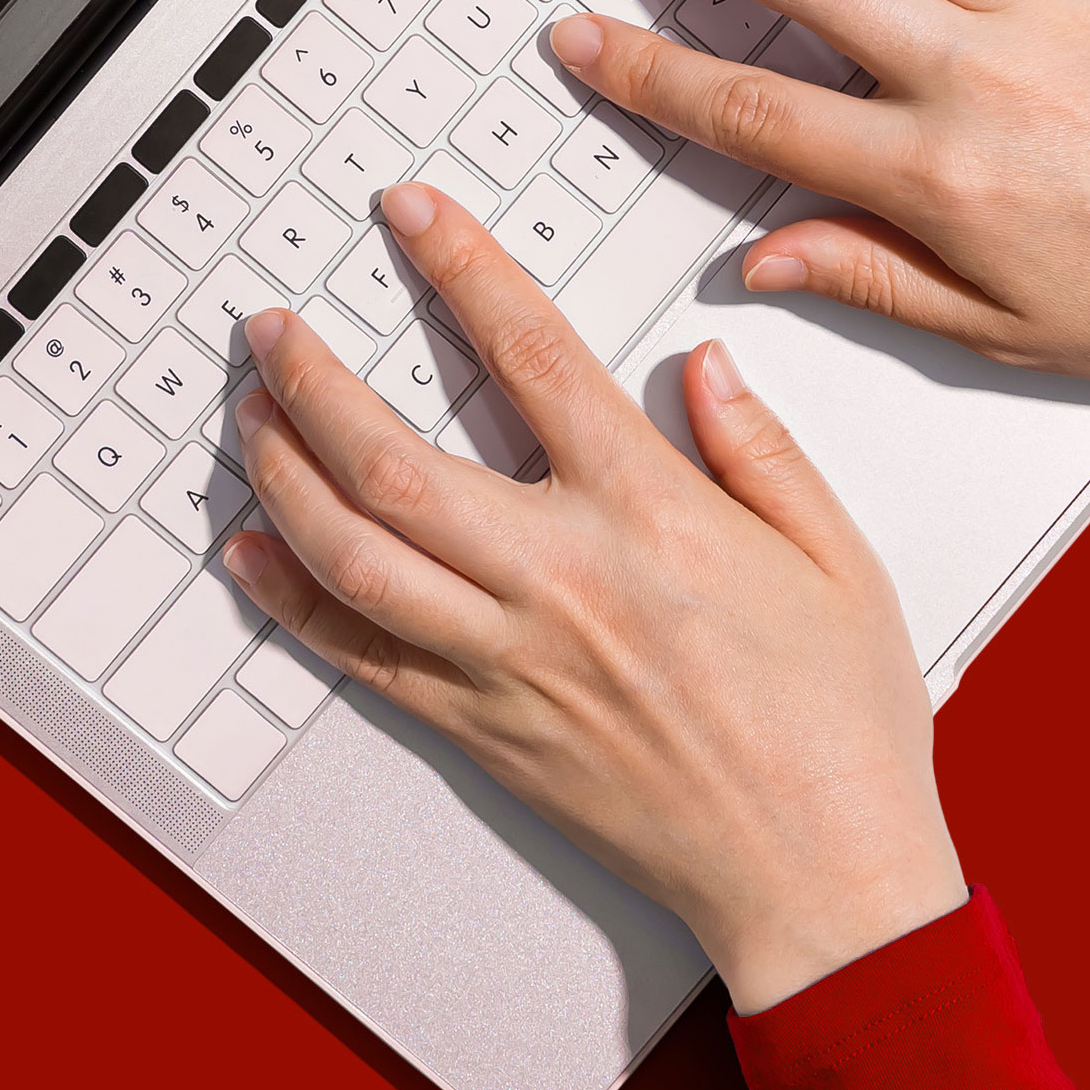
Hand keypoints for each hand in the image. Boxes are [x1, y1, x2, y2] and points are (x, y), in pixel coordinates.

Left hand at [221, 183, 968, 1013]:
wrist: (819, 873)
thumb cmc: (838, 727)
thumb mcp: (839, 556)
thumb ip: (762, 449)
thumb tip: (704, 366)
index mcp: (650, 515)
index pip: (530, 354)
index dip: (460, 266)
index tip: (413, 216)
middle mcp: (562, 581)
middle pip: (393, 456)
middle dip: (313, 376)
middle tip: (272, 326)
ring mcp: (509, 661)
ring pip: (355, 554)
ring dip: (283, 475)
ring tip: (250, 418)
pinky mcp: (484, 730)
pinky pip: (362, 657)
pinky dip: (294, 602)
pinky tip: (253, 555)